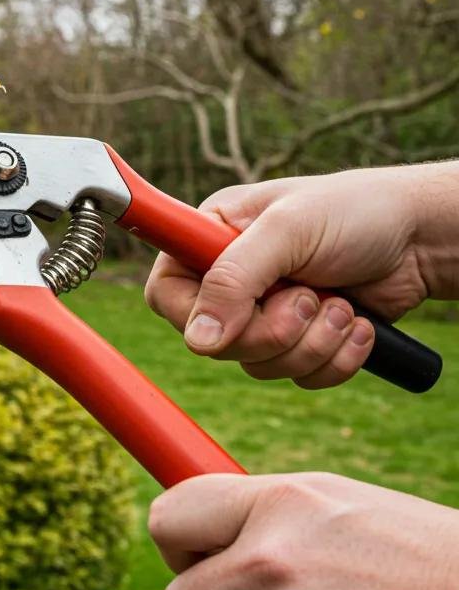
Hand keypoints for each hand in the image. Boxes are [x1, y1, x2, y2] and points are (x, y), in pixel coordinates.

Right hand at [145, 163, 458, 387]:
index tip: (234, 315)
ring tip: (342, 304)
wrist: (422, 238)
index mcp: (211, 240)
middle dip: (274, 331)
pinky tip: (358, 323)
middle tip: (308, 299)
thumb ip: (234, 278)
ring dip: (313, 343)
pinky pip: (299, 377)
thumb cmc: (354, 213)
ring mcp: (265, 313)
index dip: (194, 314)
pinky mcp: (300, 341)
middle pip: (217, 342)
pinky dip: (336, 358)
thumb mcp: (288, 231)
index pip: (168, 294)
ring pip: (260, 365)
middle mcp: (231, 280)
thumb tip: (198, 339)